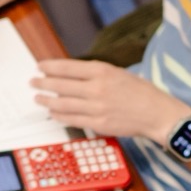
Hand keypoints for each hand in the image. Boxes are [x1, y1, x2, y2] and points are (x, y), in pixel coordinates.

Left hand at [30, 58, 186, 140]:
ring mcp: (96, 108)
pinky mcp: (98, 124)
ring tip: (38, 98)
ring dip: (48, 101)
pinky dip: (60, 116)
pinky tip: (53, 113)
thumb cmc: (141, 92)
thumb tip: (72, 74)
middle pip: (62, 85)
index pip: (68, 68)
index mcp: (103, 71)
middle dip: (44, 83)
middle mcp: (97, 89)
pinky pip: (73, 120)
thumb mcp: (118, 73)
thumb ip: (96, 74)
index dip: (51, 67)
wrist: (157, 113)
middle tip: (33, 82)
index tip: (40, 66)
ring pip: (63, 104)